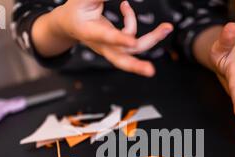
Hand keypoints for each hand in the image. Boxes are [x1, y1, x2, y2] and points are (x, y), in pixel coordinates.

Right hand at [49, 0, 172, 76]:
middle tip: (150, 71)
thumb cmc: (76, 10)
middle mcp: (102, 44)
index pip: (106, 37)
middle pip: (121, 59)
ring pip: (133, 50)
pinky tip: (126, 7)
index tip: (131, 40)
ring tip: (166, 28)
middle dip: (136, 66)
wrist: (68, 24)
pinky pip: (131, 36)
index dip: (119, 39)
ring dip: (152, 39)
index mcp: (89, 32)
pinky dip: (131, 20)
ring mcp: (111, 47)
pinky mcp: (117, 45)